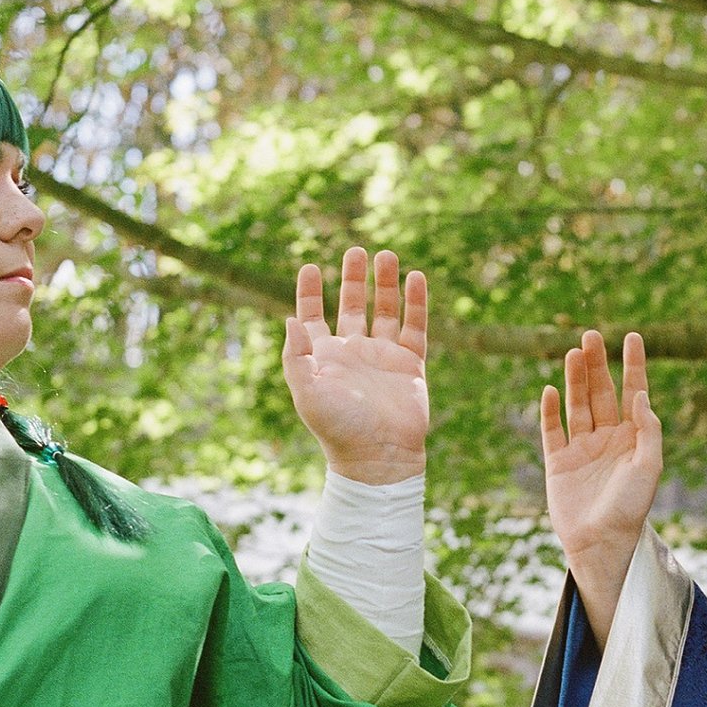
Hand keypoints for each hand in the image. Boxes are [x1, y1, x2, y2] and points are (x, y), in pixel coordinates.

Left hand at [283, 247, 429, 483]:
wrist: (379, 456)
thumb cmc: (338, 428)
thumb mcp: (307, 392)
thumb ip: (296, 356)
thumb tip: (290, 319)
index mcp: (324, 358)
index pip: (313, 317)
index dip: (309, 292)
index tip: (310, 266)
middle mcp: (353, 352)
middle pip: (351, 305)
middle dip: (353, 278)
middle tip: (356, 250)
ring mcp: (383, 356)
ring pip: (384, 310)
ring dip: (385, 284)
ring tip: (386, 255)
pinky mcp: (410, 364)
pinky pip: (414, 326)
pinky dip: (416, 302)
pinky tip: (416, 277)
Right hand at [540, 330, 661, 646]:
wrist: (601, 543)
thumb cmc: (631, 508)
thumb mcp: (650, 466)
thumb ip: (647, 429)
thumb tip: (641, 394)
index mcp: (633, 438)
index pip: (634, 392)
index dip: (633, 364)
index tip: (632, 336)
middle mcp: (608, 438)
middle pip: (602, 392)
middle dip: (597, 364)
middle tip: (592, 335)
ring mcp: (581, 448)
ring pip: (577, 404)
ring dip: (575, 379)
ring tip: (574, 353)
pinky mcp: (558, 462)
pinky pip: (552, 430)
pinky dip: (550, 410)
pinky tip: (551, 389)